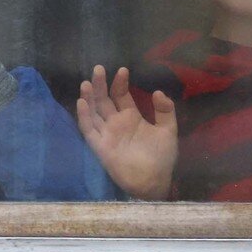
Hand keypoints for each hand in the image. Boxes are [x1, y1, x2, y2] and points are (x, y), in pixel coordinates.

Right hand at [76, 65, 177, 200]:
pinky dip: (84, 116)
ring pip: (94, 111)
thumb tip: (158, 91)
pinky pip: (89, 129)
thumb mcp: (168, 131)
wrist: (152, 182)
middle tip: (98, 69)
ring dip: (89, 97)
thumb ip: (165, 111)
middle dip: (100, 84)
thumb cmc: (161, 158)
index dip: (120, 82)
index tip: (122, 70)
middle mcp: (116, 123)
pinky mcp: (99, 146)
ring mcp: (106, 133)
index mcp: (131, 117)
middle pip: (104, 100)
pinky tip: (82, 102)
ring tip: (87, 83)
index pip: (121, 95)